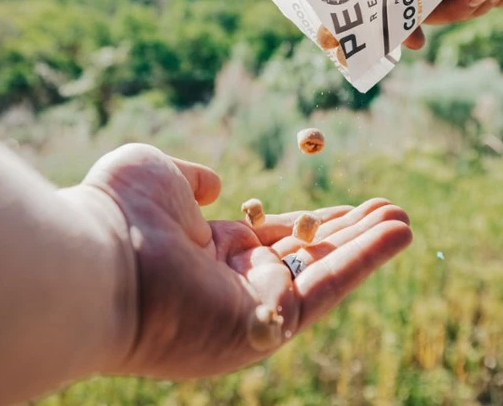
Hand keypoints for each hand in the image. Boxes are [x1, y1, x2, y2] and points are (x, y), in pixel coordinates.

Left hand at [60, 144, 411, 379]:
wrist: (96, 260)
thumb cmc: (116, 211)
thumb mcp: (157, 175)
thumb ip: (191, 180)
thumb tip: (215, 184)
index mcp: (204, 252)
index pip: (271, 237)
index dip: (312, 221)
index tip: (349, 207)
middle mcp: (230, 285)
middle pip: (304, 258)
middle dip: (349, 235)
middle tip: (390, 212)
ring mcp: (249, 311)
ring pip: (321, 275)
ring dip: (366, 247)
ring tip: (406, 219)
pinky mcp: (265, 327)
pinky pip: (325, 290)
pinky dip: (364, 261)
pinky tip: (397, 233)